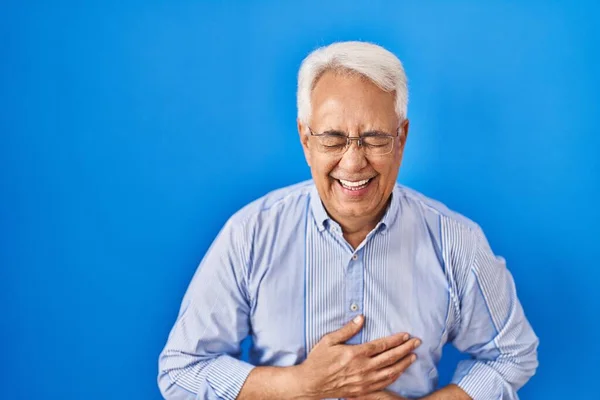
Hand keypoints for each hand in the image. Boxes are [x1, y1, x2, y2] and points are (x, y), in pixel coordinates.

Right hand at [296, 315, 420, 398]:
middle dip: (405, 349)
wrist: (311, 383)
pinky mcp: (362, 390)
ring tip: (413, 356)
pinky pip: (383, 384)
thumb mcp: (329, 340)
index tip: (406, 335)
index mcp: (356, 354)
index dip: (395, 340)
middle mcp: (363, 368)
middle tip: (417, 342)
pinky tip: (400, 372)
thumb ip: (347, 329)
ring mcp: (364, 381)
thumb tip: (361, 318)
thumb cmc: (318, 360)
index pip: (381, 345)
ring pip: (390, 371)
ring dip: (403, 363)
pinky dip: (394, 377)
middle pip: (390, 357)